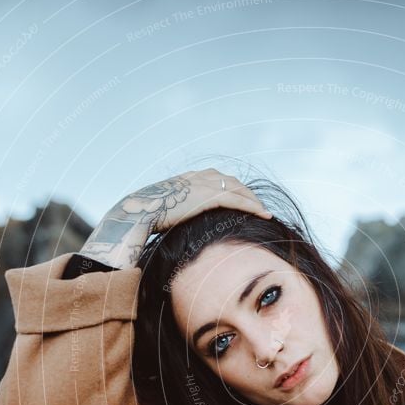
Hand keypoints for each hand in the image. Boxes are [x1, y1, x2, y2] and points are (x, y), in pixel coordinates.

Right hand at [121, 168, 272, 234]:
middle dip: (247, 193)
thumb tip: (177, 227)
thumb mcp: (165, 210)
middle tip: (259, 206)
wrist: (139, 213)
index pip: (217, 179)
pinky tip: (264, 214)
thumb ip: (177, 212)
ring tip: (265, 212)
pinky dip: (253, 206)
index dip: (233, 189)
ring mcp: (204, 184)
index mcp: (188, 178)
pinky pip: (237, 200)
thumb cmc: (146, 217)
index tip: (242, 199)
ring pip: (238, 189)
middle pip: (232, 181)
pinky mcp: (209, 196)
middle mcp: (198, 177)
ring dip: (253, 200)